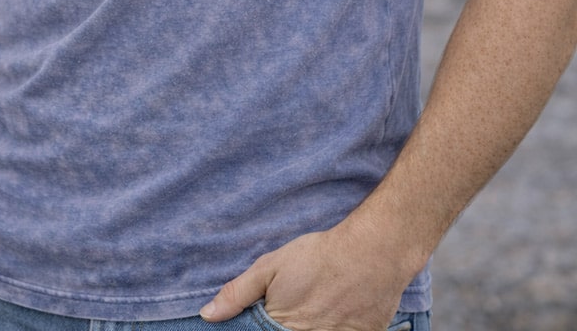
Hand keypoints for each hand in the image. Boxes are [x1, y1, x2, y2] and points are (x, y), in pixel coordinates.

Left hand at [199, 218, 410, 330]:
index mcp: (282, 329)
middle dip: (287, 324)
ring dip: (310, 325)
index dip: (262, 326)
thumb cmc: (318, 258)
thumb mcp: (271, 267)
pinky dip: (332, 326)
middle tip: (297, 307)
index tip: (271, 316)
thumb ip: (238, 293)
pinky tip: (334, 312)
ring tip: (317, 306)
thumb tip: (207, 315)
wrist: (371, 255)